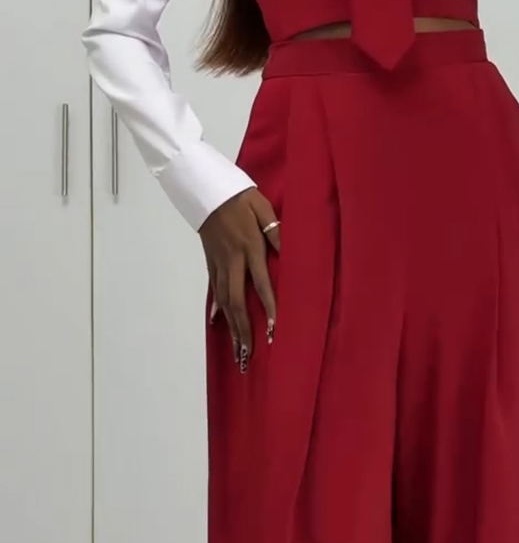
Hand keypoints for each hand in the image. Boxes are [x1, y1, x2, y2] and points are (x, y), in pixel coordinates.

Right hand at [201, 189, 279, 370]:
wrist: (206, 189)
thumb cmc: (240, 196)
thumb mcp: (263, 208)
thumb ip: (276, 231)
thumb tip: (289, 253)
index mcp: (249, 246)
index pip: (261, 282)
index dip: (268, 307)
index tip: (274, 330)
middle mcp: (233, 259)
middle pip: (237, 300)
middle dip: (244, 328)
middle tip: (248, 354)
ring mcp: (219, 262)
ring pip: (224, 299)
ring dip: (231, 325)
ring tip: (237, 348)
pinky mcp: (211, 261)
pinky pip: (214, 289)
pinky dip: (217, 308)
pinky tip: (218, 323)